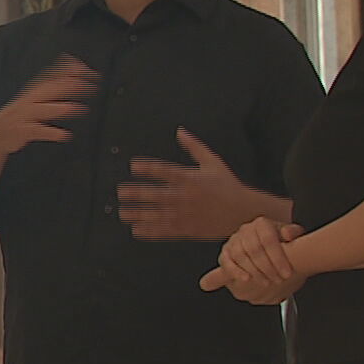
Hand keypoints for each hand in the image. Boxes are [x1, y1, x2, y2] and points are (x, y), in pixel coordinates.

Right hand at [0, 55, 97, 154]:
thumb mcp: (36, 95)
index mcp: (35, 90)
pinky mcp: (22, 131)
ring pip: (43, 109)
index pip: (54, 76)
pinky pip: (37, 131)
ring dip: (62, 108)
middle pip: (50, 90)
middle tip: (90, 86)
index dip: (71, 72)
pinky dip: (51, 133)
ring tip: (81, 109)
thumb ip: (54, 82)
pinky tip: (65, 135)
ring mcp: (24, 115)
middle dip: (70, 87)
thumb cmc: (21, 113)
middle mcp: (30, 100)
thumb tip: (72, 62)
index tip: (91, 72)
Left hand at [119, 128, 266, 238]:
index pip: (164, 171)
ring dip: (138, 214)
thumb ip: (194, 146)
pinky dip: (150, 231)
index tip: (133, 166)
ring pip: (156, 215)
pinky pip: (165, 231)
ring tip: (123, 213)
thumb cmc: (227, 185)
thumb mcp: (212, 161)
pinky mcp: (187, 229)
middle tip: (121, 193)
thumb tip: (180, 131)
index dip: (147, 168)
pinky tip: (136, 230)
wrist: (243, 213)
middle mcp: (184, 197)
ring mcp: (185, 214)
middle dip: (136, 194)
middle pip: (156, 195)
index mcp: (190, 178)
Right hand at [199, 217, 306, 303]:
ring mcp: (234, 241)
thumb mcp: (292, 237)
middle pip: (254, 249)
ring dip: (254, 271)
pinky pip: (226, 261)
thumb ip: (293, 233)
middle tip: (279, 280)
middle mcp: (246, 230)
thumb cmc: (281, 244)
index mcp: (262, 224)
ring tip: (266, 282)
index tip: (287, 273)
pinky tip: (246, 279)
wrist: (268, 250)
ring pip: (240, 255)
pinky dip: (235, 271)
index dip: (278, 258)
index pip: (268, 239)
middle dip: (268, 268)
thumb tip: (288, 234)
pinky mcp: (226, 253)